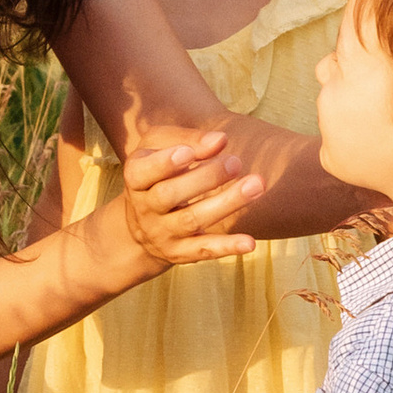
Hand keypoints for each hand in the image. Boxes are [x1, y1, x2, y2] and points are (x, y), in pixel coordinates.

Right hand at [118, 127, 263, 269]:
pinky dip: (227, 247)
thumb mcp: (159, 148)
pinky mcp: (181, 252)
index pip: (143, 172)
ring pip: (192, 220)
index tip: (188, 153)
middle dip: (205, 178)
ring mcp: (162, 233)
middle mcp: (145, 208)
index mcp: (136, 178)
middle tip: (235, 162)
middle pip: (169, 194)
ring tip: (256, 185)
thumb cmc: (157, 173)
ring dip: (226, 203)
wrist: (141, 226)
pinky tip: (249, 242)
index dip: (164, 163)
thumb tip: (220, 140)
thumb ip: (187, 139)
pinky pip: (203, 250)